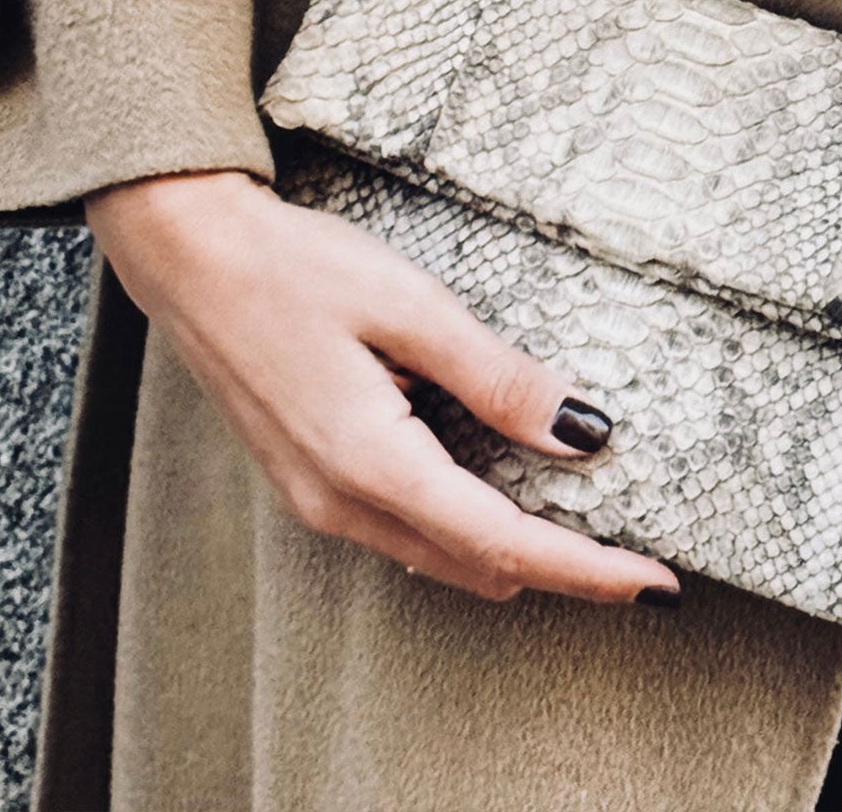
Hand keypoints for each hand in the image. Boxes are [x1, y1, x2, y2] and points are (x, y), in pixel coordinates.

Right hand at [84, 169, 681, 607]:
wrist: (186, 254)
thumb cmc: (292, 268)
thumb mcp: (413, 308)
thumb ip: (500, 379)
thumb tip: (584, 433)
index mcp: (371, 465)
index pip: (505, 544)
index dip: (588, 571)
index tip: (655, 587)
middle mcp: (340, 503)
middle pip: (480, 566)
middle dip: (565, 571)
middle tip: (640, 559)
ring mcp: (317, 500)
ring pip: (442, 558)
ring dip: (517, 554)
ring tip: (590, 532)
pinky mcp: (310, 483)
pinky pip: (406, 532)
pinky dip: (468, 530)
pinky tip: (505, 496)